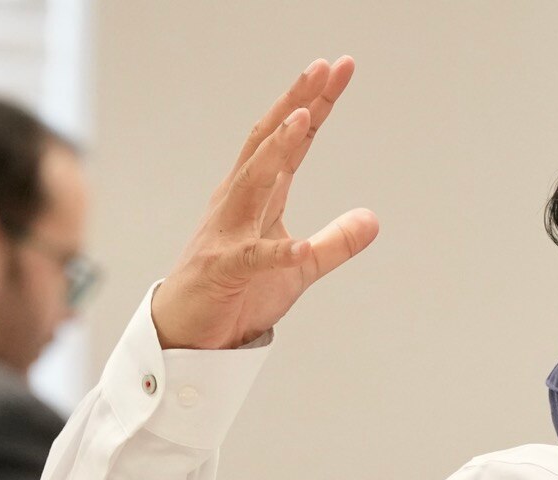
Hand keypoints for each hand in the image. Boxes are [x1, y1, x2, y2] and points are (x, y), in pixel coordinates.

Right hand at [151, 56, 379, 350]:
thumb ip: (335, 243)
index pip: (291, 142)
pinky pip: (253, 259)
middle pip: (268, 143)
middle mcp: (238, 203)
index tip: (339, 69)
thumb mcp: (298, 269)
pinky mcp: (224, 271)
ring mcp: (228, 233)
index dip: (315, 105)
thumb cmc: (235, 293)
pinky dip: (278, 253)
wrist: (186, 333)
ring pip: (253, 182)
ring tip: (303, 118)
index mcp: (258, 196)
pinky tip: (300, 249)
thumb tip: (372, 218)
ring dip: (277, 151)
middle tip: (323, 68)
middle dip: (296, 104)